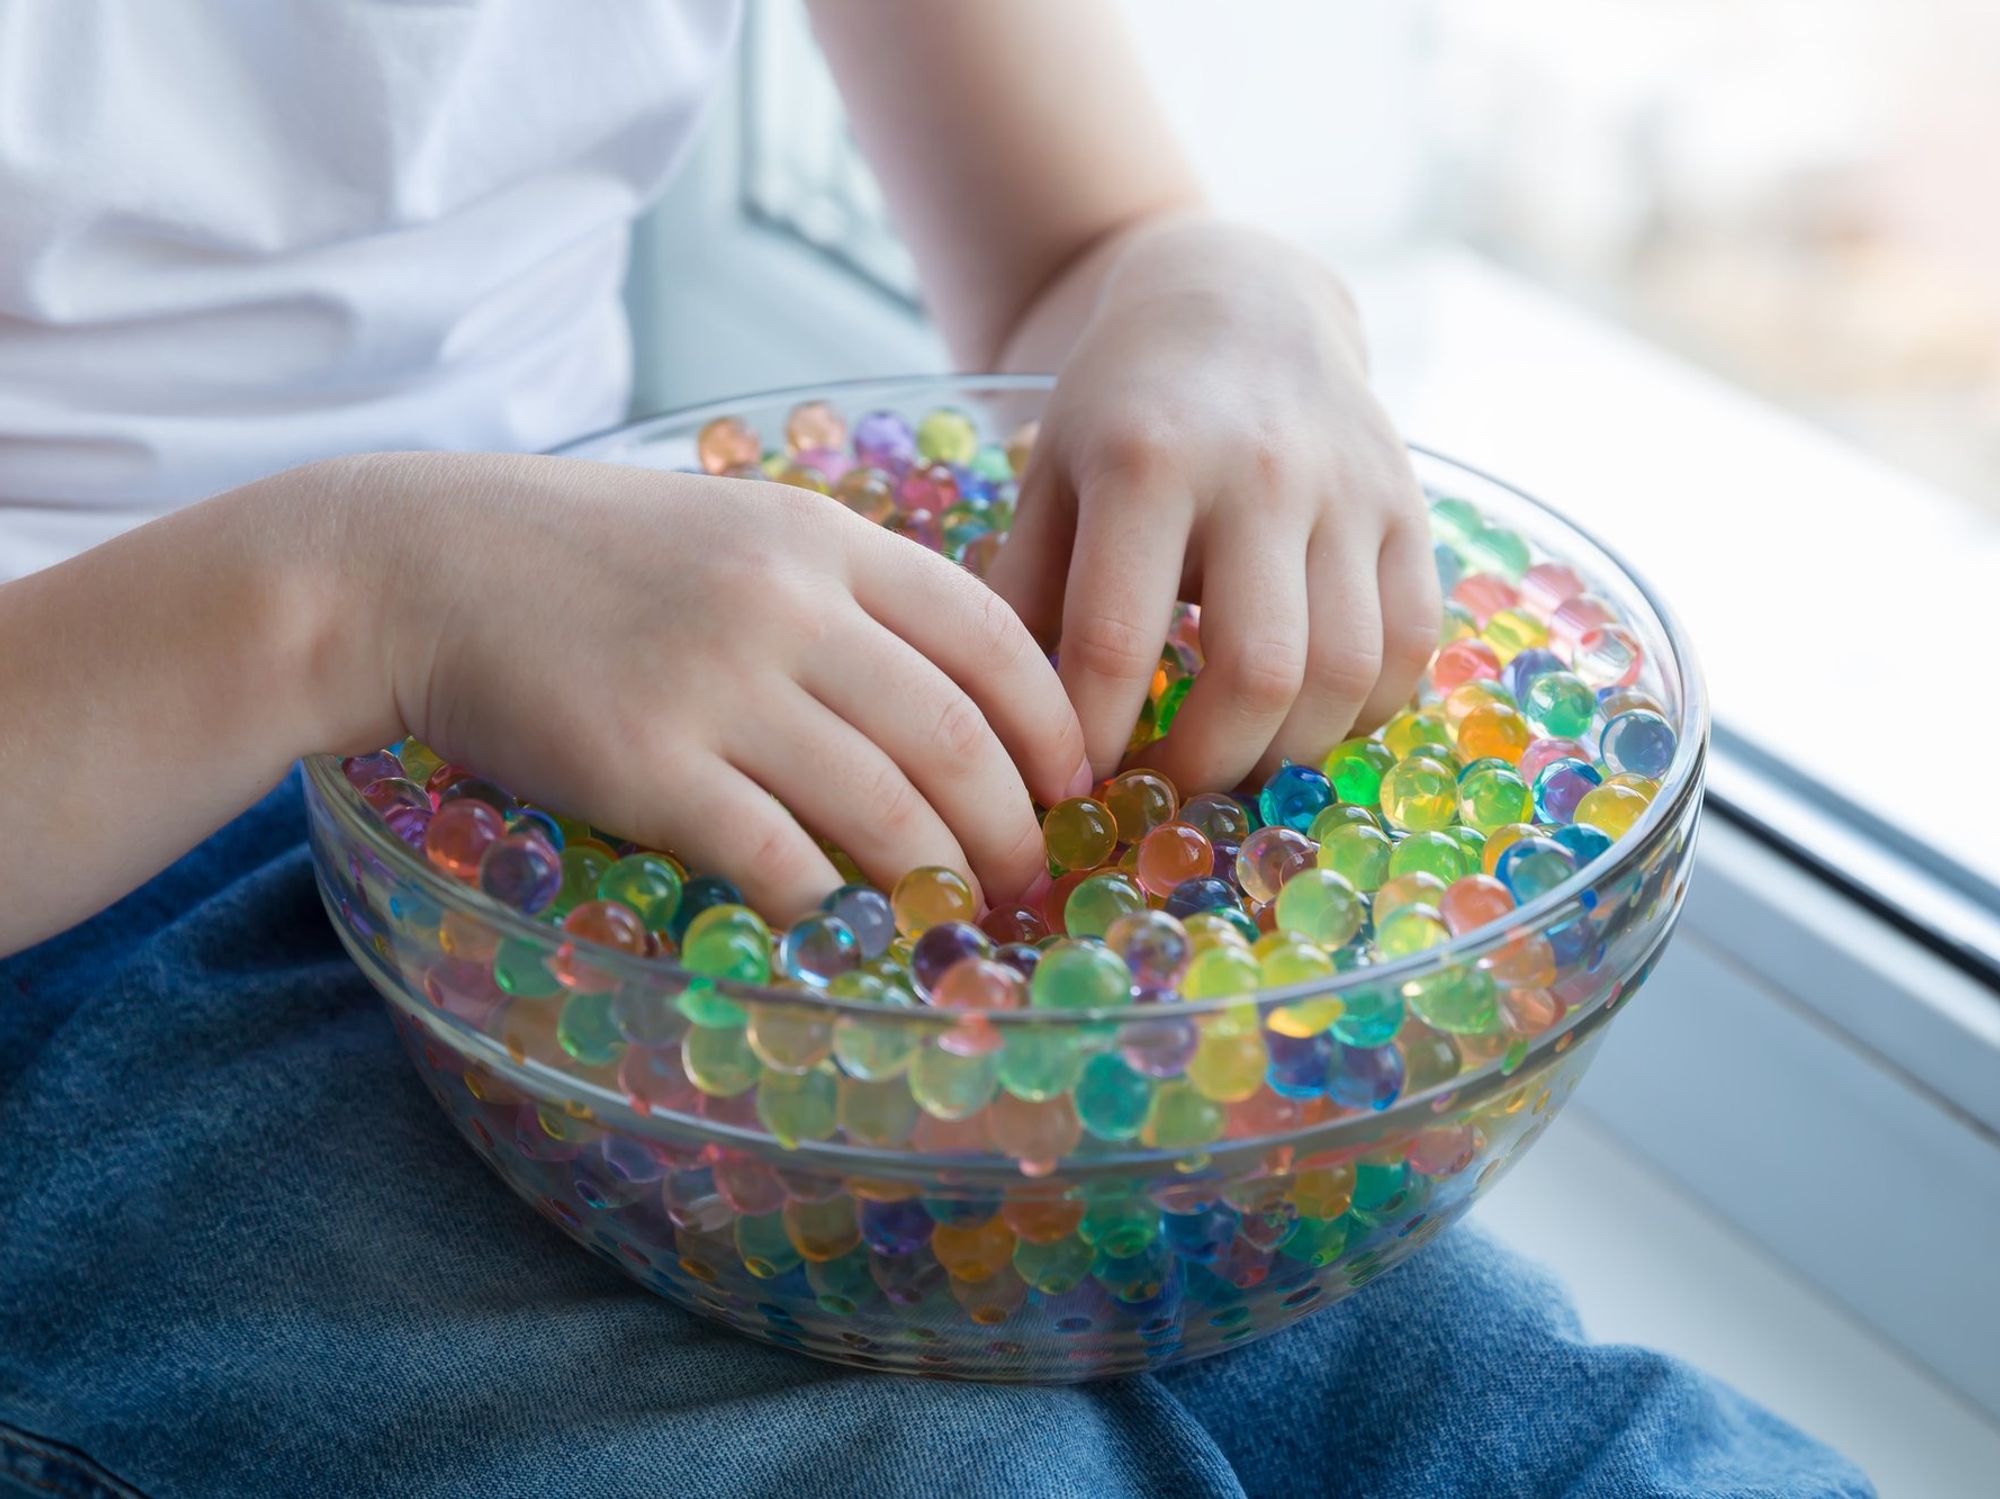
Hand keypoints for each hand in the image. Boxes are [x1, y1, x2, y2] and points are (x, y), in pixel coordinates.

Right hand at [317, 453, 1089, 917]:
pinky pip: (779, 857)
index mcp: (821, 537)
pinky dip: (829, 907)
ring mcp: (717, 682)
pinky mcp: (647, 762)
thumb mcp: (731, 531)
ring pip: (885, 806)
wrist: (418, 565)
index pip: (990, 633)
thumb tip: (946, 690)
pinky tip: (845, 931)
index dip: (1052, 721)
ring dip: (939, 880)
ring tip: (959, 918)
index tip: (1072, 783)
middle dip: (1014, 824)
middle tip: (1027, 877)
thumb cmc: (581, 558)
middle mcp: (786, 603)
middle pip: (958, 734)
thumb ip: (837, 592)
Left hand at [987, 219, 1439, 790]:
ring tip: (1234, 765)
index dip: (1092, 739)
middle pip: (1257, 673)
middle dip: (1204, 767)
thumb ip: (1023, 596)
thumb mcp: (1049, 478)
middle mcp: (1261, 473)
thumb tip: (1005, 730)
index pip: (1114, 641)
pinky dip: (1361, 711)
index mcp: (1147, 461)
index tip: (1074, 785)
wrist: (1237, 302)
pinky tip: (1304, 718)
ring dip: (1288, 752)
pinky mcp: (1410, 510)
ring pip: (1346, 671)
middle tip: (1163, 796)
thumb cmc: (1122, 408)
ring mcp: (1350, 491)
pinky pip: (1408, 646)